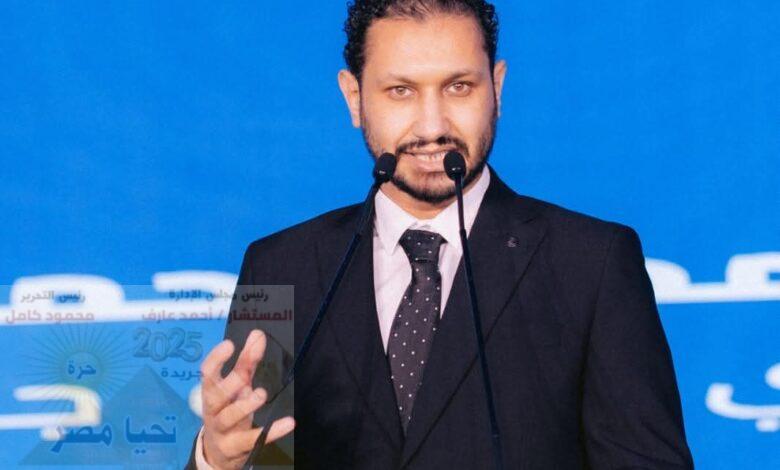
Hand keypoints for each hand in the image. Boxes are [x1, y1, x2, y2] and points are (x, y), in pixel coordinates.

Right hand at [200, 329, 295, 468]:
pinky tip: (288, 422)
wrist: (218, 452)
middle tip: (245, 376)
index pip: (207, 374)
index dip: (216, 360)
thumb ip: (246, 362)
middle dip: (230, 384)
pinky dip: (271, 432)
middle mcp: (213, 411)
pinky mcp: (237, 447)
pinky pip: (254, 439)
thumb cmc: (227, 410)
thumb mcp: (236, 387)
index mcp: (211, 392)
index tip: (229, 345)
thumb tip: (258, 334)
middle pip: (216, 397)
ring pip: (230, 418)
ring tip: (261, 394)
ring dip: (245, 406)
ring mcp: (223, 430)